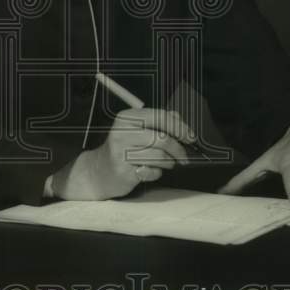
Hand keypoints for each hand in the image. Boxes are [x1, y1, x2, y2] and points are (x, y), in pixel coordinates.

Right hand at [51, 108, 194, 199]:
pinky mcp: (123, 171)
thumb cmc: (122, 149)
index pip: (160, 117)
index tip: (191, 137)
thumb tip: (180, 119)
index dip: (179, 127)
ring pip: (159, 156)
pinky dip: (157, 173)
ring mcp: (120, 152)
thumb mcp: (137, 129)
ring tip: (166, 163)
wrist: (98, 171)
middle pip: (162, 138)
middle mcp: (122, 132)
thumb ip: (158, 121)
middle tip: (184, 156)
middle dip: (178, 149)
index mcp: (127, 118)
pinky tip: (149, 170)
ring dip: (169, 162)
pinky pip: (151, 171)